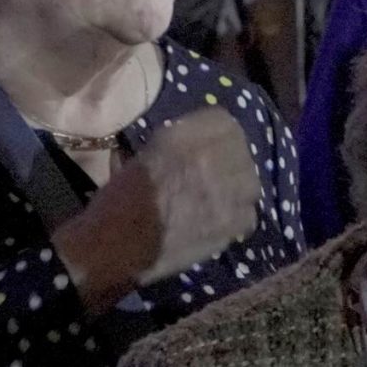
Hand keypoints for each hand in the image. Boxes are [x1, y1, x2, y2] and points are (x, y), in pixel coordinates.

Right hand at [56, 108, 260, 307]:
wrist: (116, 246)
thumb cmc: (119, 200)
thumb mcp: (145, 153)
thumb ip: (177, 142)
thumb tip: (195, 144)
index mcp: (184, 135)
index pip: (223, 120)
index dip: (216, 135)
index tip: (209, 146)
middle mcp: (211, 156)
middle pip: (240, 149)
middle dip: (229, 161)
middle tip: (213, 176)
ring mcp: (228, 190)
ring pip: (250, 181)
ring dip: (237, 188)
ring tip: (218, 199)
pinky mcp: (234, 223)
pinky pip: (249, 214)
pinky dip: (237, 218)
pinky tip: (218, 223)